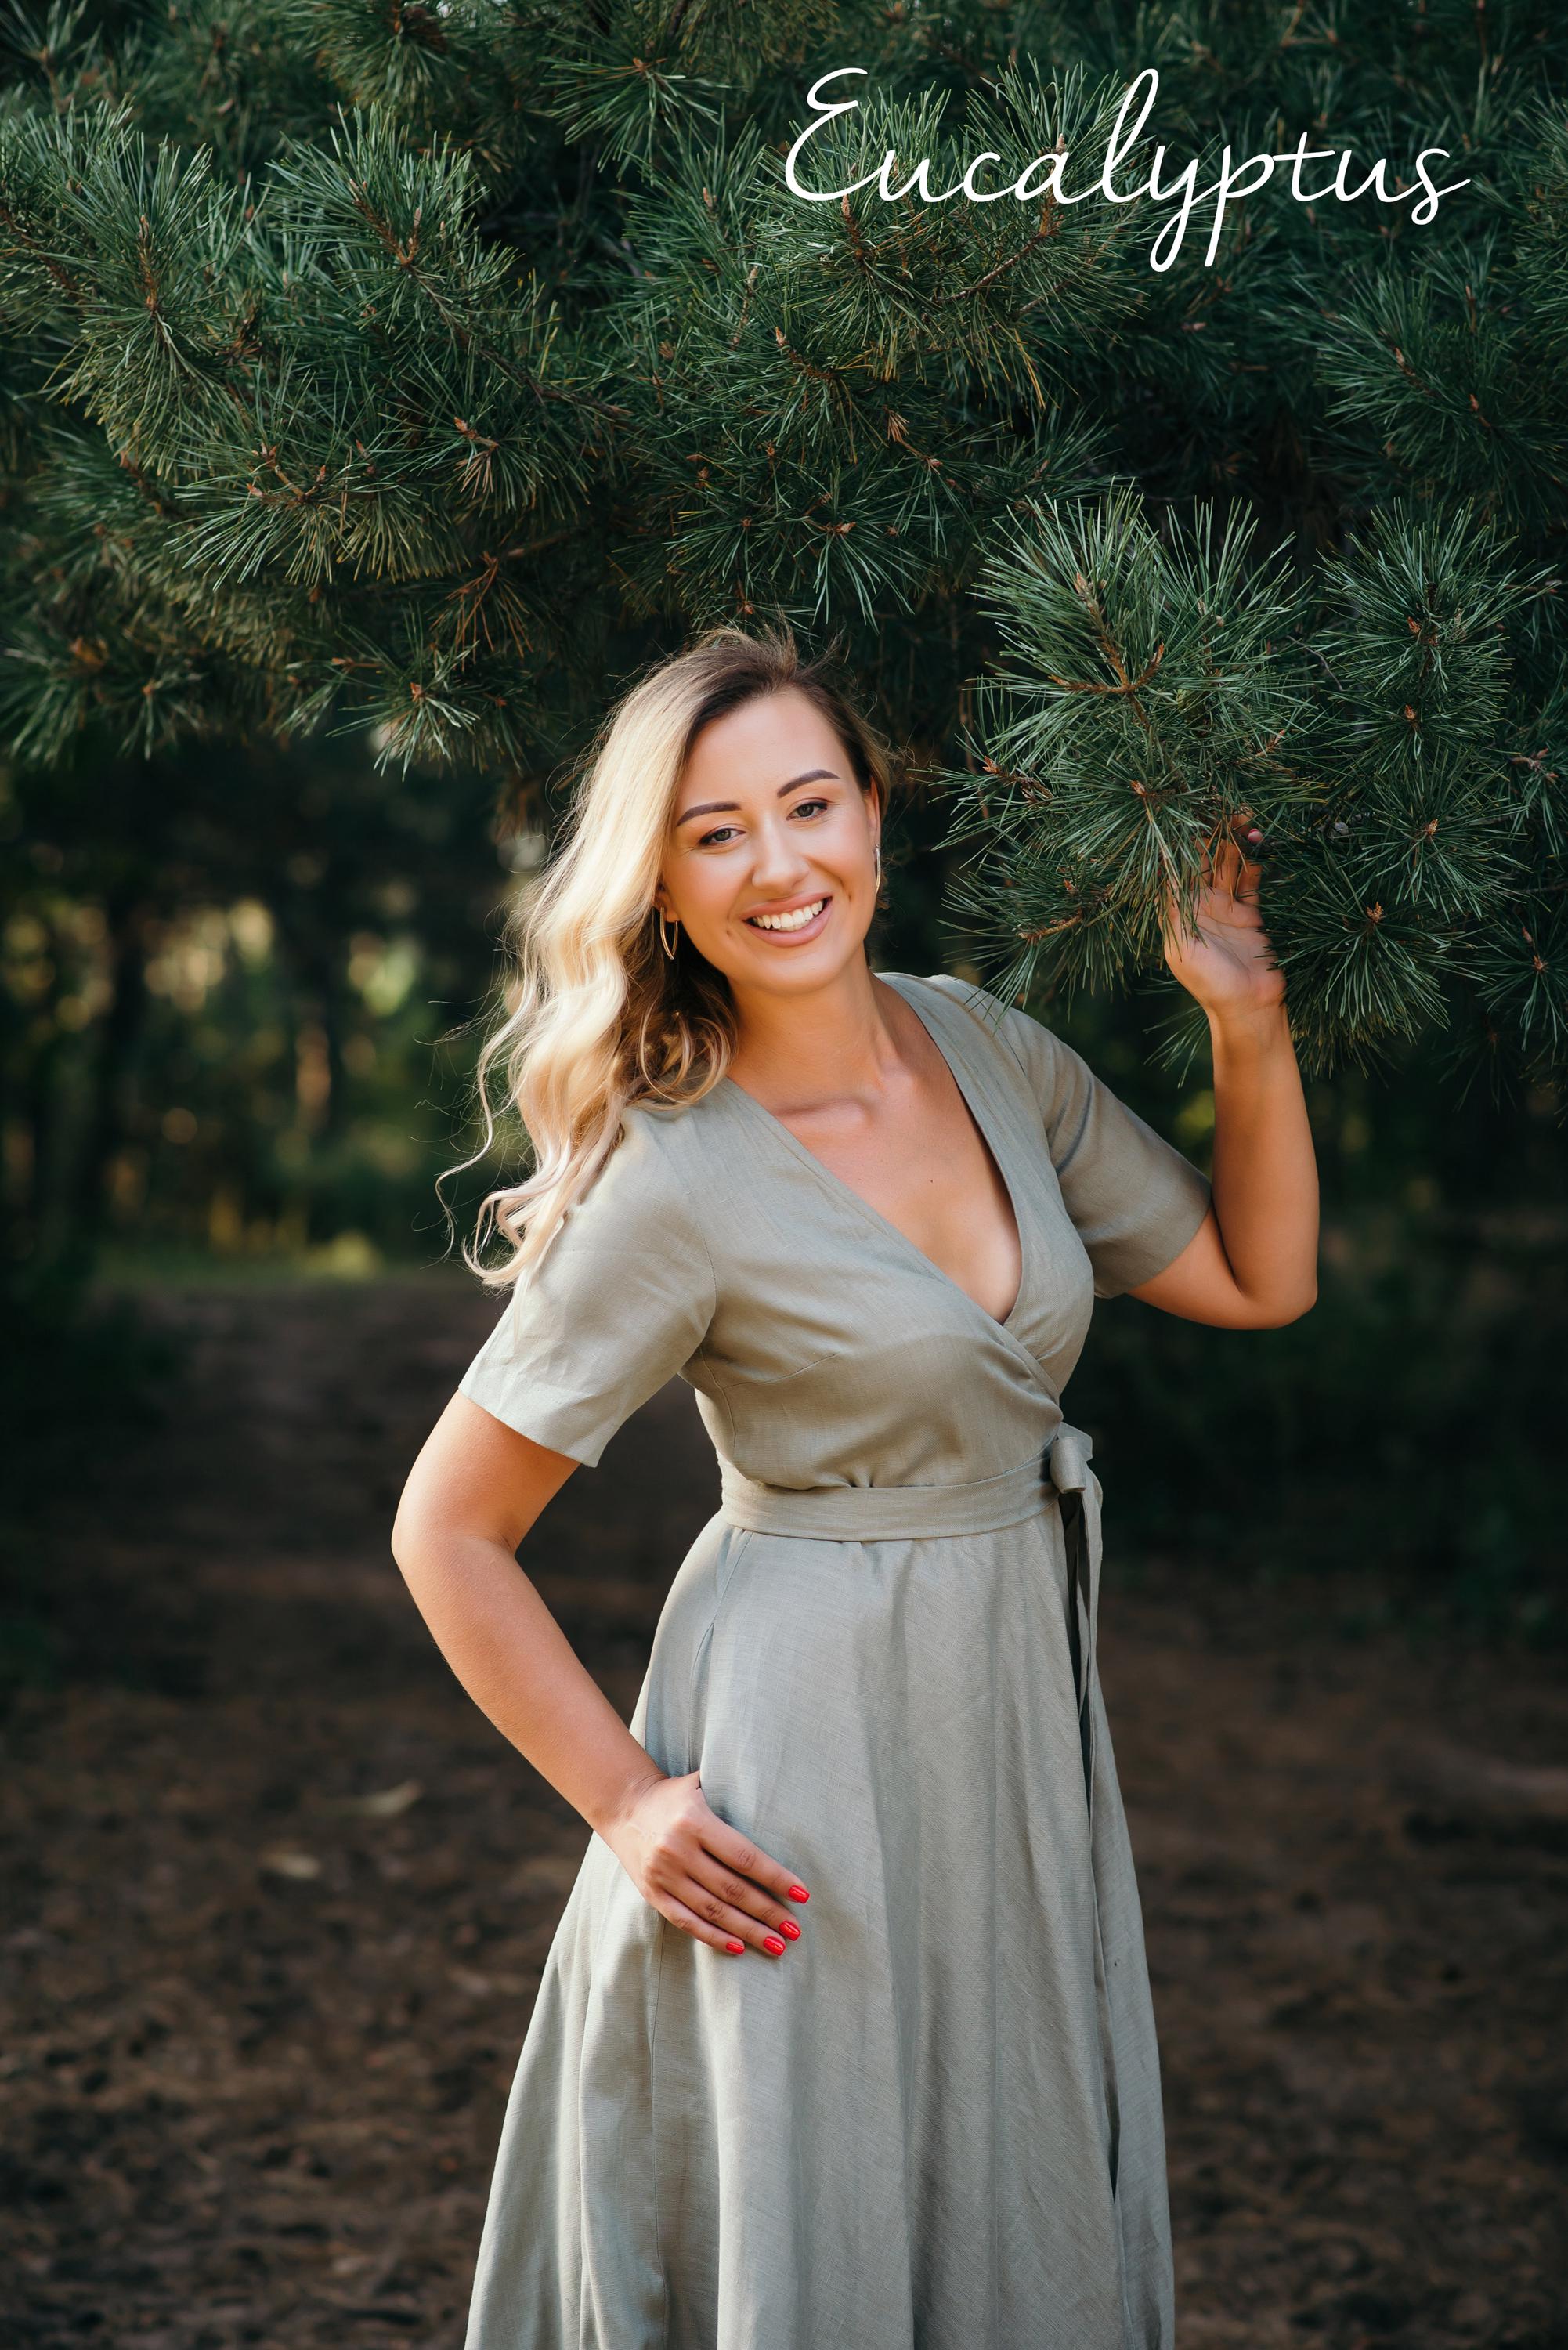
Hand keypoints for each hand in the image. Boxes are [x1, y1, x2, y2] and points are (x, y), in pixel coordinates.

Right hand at [599, 1768, 808, 1958]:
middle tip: (795, 1929)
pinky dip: (714, 1937)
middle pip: (731, 1890)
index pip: (743, 1857)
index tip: (802, 1894)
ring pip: (712, 1911)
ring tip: (777, 1944)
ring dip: (748, 1931)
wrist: (623, 1806)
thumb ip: (735, 1793)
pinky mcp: (652, 1893)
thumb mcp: (702, 1783)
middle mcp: (678, 1850)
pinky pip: (686, 1922)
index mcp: (695, 1821)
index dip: (775, 1877)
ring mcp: (663, 1875)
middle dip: (768, 1912)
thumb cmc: (675, 1795)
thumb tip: (782, 1802)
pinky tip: (739, 1947)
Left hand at [1162, 814, 1284, 1022]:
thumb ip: (1174, 908)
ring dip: (1237, 845)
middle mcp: (1201, 908)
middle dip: (1214, 836)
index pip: (1179, 869)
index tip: (1191, 815)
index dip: (1184, 843)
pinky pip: (1251, 884)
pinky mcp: (1250, 917)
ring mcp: (1226, 911)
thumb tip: (1160, 868)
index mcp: (1180, 912)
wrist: (1248, 1008)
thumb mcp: (1182, 945)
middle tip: (1226, 809)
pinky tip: (1259, 846)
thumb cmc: (1209, 982)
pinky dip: (1255, 865)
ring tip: (1246, 820)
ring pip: (1230, 868)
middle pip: (1205, 863)